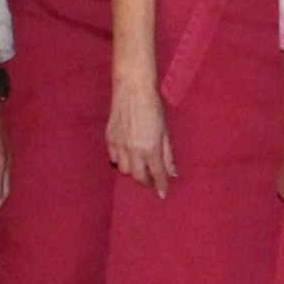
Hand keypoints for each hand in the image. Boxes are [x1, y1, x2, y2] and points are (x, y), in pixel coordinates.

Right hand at [107, 73, 175, 193]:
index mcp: (150, 148)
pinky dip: (122, 161)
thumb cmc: (153, 108)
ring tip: (140, 165)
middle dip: (146, 182)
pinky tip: (128, 155)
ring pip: (124, 170)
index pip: (157, 174)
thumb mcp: (165, 132)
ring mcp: (119, 145)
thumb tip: (173, 173)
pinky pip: (114, 159)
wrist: (132, 90)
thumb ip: (168, 155)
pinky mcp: (109, 139)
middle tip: (152, 180)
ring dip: (134, 171)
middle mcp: (133, 150)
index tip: (163, 194)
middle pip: (138, 177)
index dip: (161, 186)